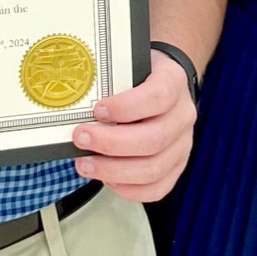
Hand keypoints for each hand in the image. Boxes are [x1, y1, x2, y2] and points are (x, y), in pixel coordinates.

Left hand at [71, 51, 195, 201]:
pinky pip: (156, 189)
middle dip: (111, 144)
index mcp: (173, 82)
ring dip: (113, 170)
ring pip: (154, 168)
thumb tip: (73, 100)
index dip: (126, 107)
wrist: (161, 87)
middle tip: (81, 138)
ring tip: (85, 164)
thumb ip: (108, 81)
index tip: (98, 110)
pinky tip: (106, 178)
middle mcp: (183, 115)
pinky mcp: (176, 168)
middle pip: (154, 139)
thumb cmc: (138, 77)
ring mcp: (183, 145)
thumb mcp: (127, 66)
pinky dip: (127, 188)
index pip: (158, 96)